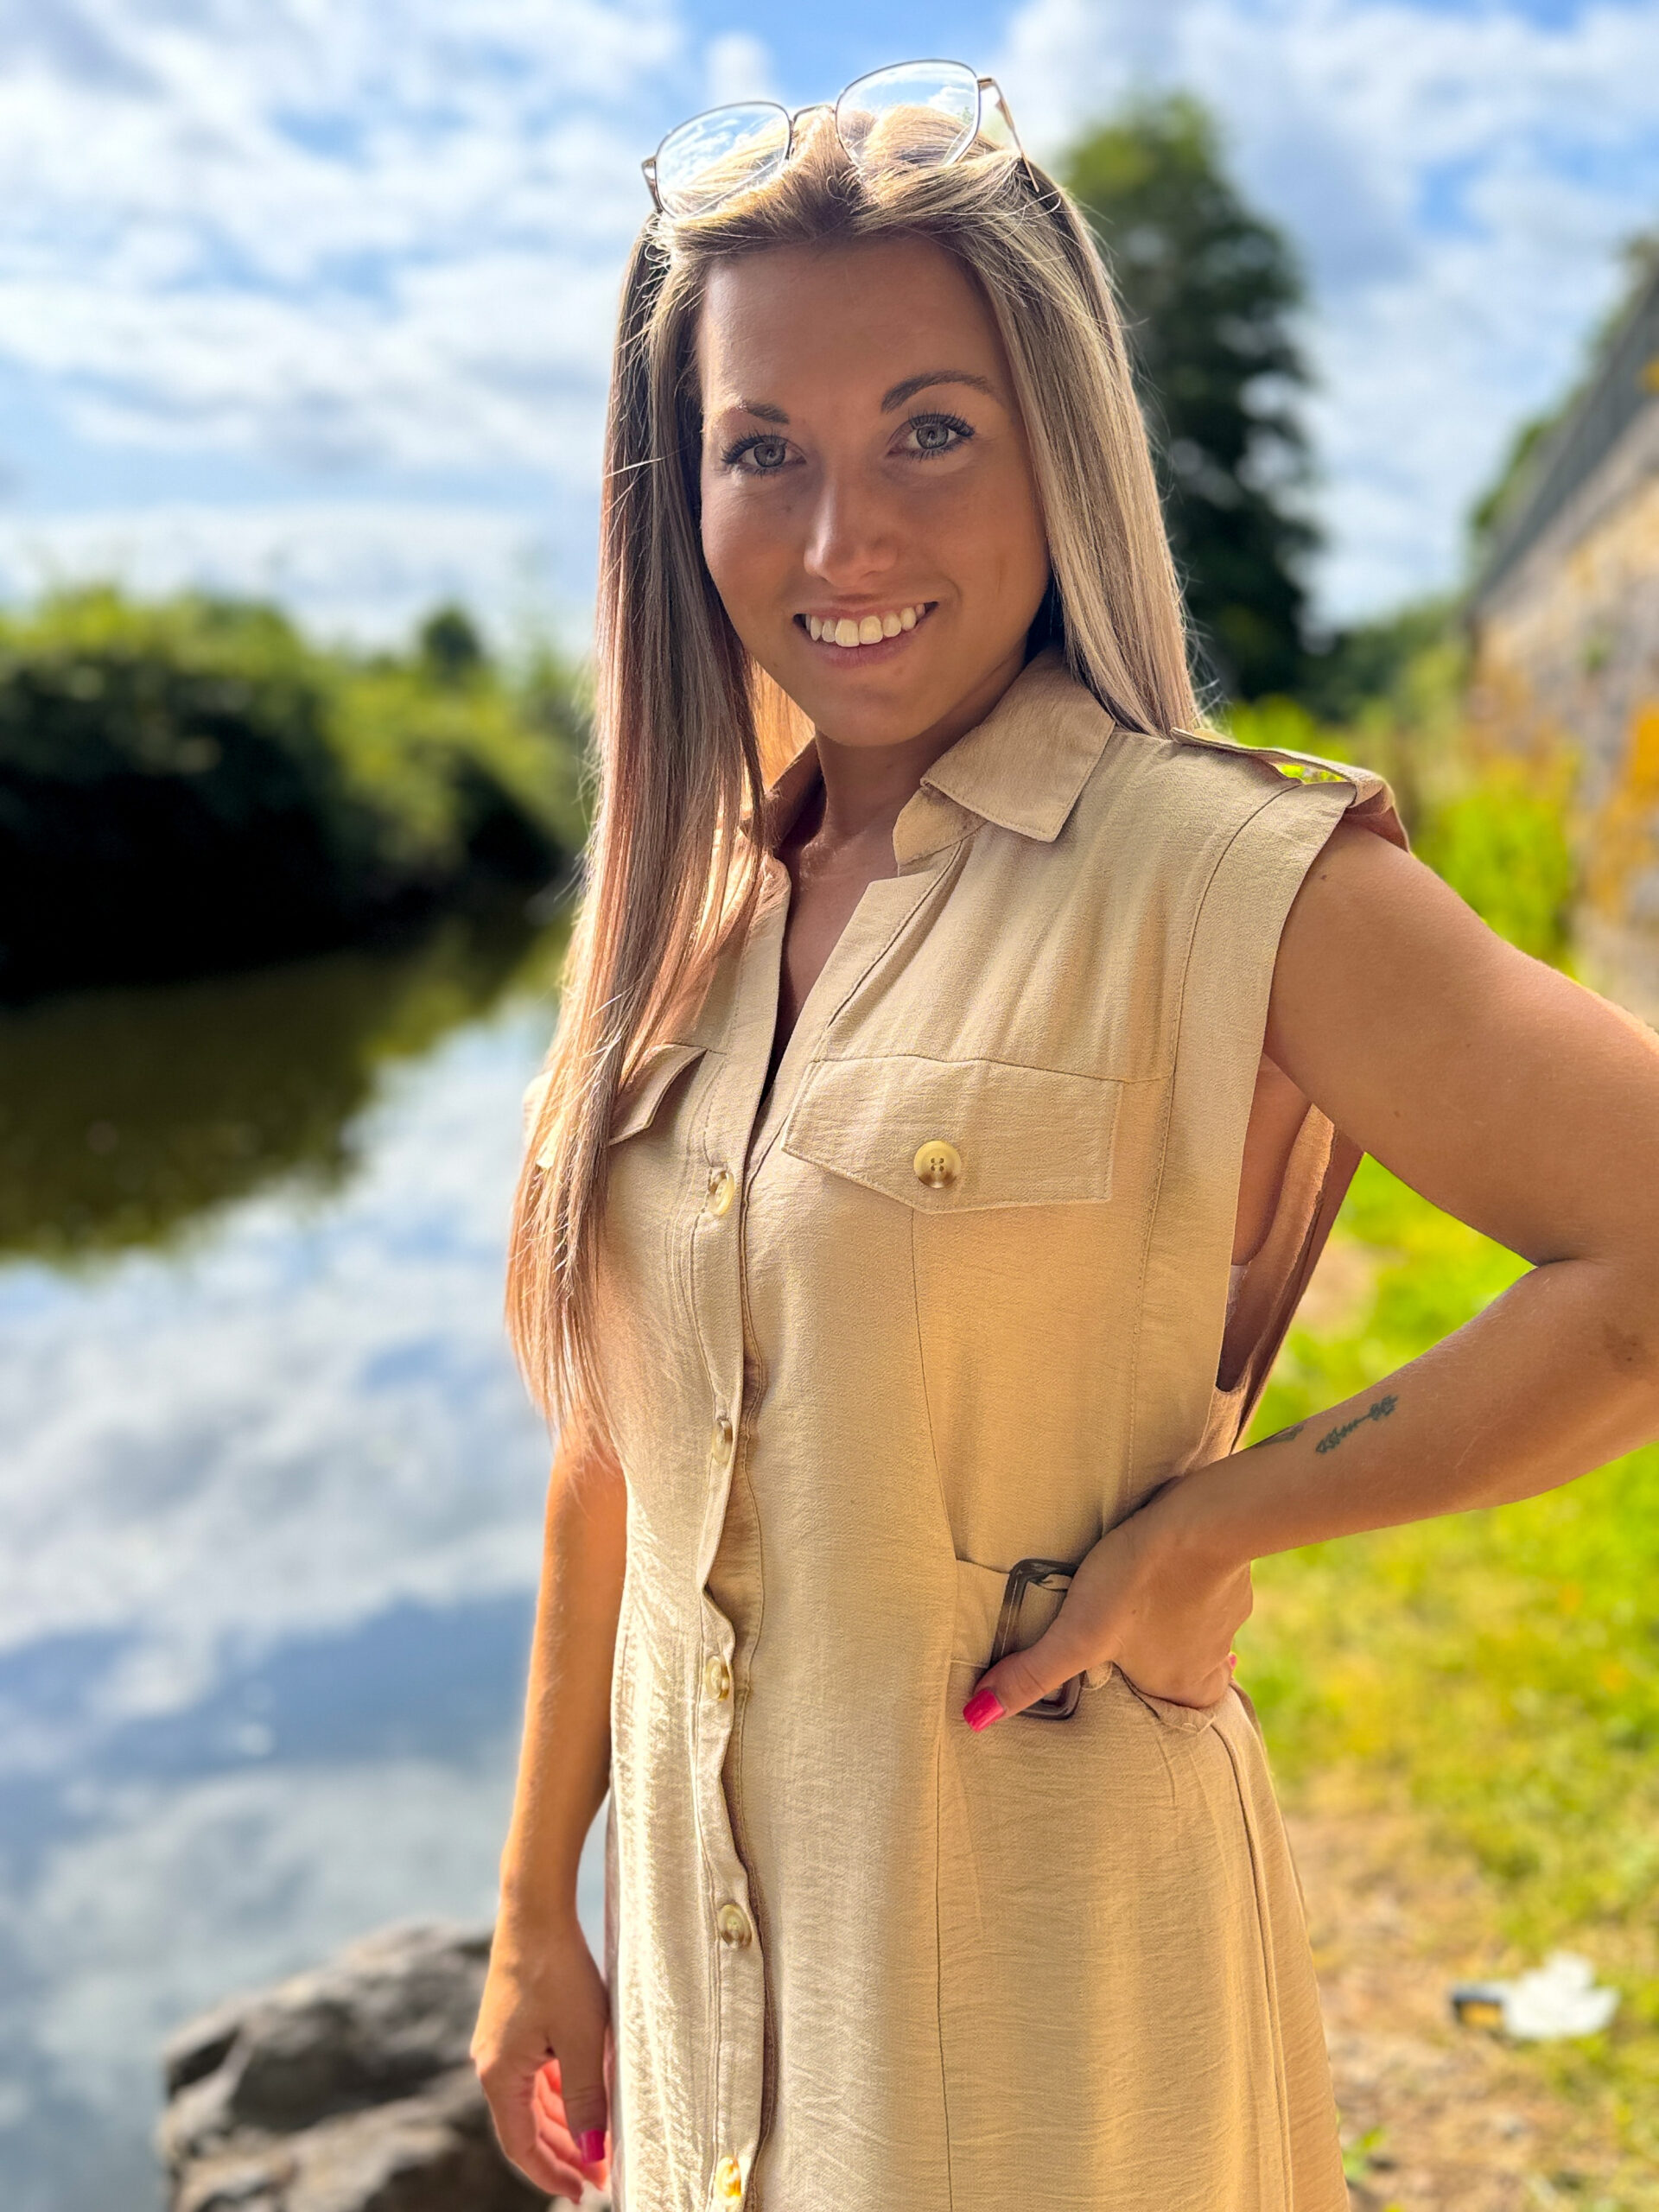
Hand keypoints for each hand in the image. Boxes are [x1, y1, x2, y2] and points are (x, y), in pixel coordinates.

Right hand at [471, 1912, 611, 2200]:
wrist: (535, 1911)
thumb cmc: (558, 1972)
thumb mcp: (582, 2041)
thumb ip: (586, 2100)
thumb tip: (592, 2153)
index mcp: (499, 2075)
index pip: (521, 2146)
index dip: (551, 2174)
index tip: (582, 2193)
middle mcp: (492, 2063)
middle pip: (527, 2126)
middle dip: (563, 2153)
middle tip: (599, 2174)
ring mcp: (501, 2042)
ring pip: (533, 2099)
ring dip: (563, 2123)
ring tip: (598, 2143)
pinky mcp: (515, 2023)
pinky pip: (537, 2072)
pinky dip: (559, 2091)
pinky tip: (585, 2096)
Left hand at [961, 1479, 1249, 1727]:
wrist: (1205, 1518)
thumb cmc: (1137, 1580)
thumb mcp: (1075, 1635)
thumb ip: (1031, 1675)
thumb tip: (978, 1718)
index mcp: (1181, 1684)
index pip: (1182, 1715)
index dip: (1162, 1706)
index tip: (1141, 1692)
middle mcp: (1211, 1658)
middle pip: (1192, 1672)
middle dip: (1165, 1660)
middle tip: (1135, 1644)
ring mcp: (1229, 1614)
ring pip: (1203, 1629)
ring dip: (1177, 1618)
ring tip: (1145, 1598)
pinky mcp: (1234, 1570)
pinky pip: (1215, 1585)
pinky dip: (1194, 1577)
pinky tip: (1172, 1559)